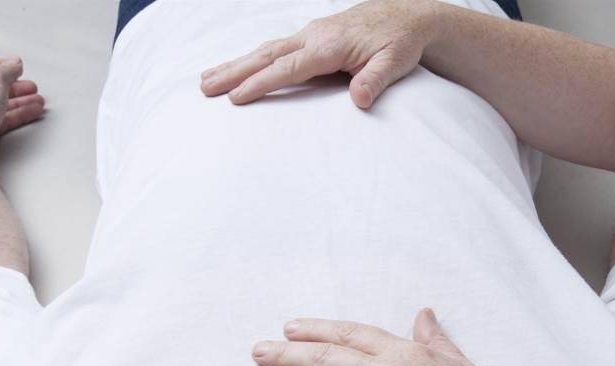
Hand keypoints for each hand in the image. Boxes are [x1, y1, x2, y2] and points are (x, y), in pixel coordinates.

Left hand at [0, 57, 44, 163]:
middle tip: (30, 86)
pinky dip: (19, 114)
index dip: (2, 65)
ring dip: (22, 101)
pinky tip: (31, 112)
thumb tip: (15, 63)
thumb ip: (8, 68)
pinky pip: (5, 119)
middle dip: (16, 86)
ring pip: (1, 104)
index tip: (16, 67)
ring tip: (37, 100)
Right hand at [200, 0, 438, 108]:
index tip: (237, 97)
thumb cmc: (400, 43)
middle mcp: (314, 36)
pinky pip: (275, 50)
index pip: (289, 67)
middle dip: (234, 72)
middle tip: (204, 88)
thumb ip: (376, 80)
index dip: (262, 83)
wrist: (410, 16)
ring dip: (235, 65)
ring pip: (266, 50)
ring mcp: (310, 35)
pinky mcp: (311, 38)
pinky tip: (237, 70)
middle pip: (266, 55)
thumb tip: (361, 99)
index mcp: (330, 44)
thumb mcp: (395, 63)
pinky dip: (252, 60)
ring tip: (206, 80)